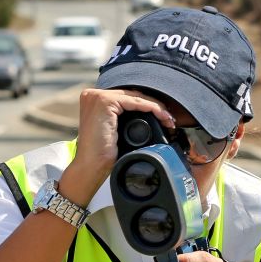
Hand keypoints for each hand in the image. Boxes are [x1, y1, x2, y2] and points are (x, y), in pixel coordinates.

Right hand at [59, 89, 175, 205]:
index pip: (126, 97)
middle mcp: (92, 95)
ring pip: (135, 96)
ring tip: (168, 120)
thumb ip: (124, 117)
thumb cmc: (102, 155)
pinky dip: (151, 108)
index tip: (164, 118)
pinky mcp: (104, 101)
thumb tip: (149, 113)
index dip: (147, 105)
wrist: (91, 167)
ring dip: (156, 107)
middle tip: (169, 119)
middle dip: (153, 106)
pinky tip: (161, 116)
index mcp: (93, 100)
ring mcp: (97, 97)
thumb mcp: (115, 130)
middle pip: (131, 95)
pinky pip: (135, 101)